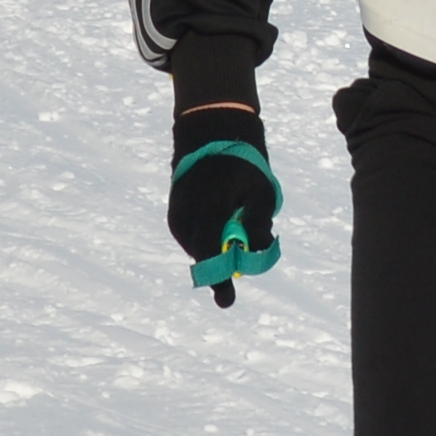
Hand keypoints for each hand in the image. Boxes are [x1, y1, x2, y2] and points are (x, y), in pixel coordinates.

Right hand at [170, 110, 282, 304]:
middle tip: (233, 277)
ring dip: (214, 251)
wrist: (208, 135)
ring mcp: (176, 215)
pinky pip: (190, 239)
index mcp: (209, 209)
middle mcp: (187, 215)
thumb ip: (259, 223)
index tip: (226, 301)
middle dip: (219, 270)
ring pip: (196, 249)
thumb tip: (259, 252)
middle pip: (201, 257)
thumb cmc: (242, 163)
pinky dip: (205, 240)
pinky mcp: (174, 215)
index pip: (211, 253)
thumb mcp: (261, 190)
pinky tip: (220, 226)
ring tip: (233, 228)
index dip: (219, 279)